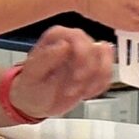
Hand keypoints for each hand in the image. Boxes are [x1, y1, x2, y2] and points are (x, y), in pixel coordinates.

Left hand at [3, 25, 117, 118]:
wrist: (35, 103)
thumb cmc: (30, 87)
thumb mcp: (32, 75)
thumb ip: (46, 58)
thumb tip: (64, 45)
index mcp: (57, 36)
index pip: (79, 37)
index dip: (82, 57)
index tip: (77, 77)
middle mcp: (74, 41)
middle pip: (97, 49)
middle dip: (89, 74)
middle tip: (73, 90)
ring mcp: (86, 53)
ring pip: (106, 60)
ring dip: (95, 81)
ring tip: (77, 92)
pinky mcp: (95, 67)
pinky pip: (108, 73)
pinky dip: (99, 87)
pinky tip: (84, 93)